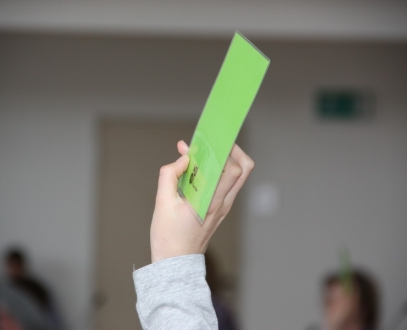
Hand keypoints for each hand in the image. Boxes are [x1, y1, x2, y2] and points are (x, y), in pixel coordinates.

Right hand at [150, 140, 253, 262]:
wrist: (175, 263)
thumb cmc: (168, 236)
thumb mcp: (162, 203)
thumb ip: (169, 175)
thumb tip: (183, 158)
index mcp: (212, 201)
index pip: (233, 169)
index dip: (223, 150)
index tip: (207, 142)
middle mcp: (224, 203)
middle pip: (244, 169)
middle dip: (232, 150)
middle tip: (213, 143)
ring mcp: (224, 207)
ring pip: (237, 176)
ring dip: (225, 160)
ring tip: (203, 154)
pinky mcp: (219, 209)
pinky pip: (226, 184)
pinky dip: (217, 172)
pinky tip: (198, 169)